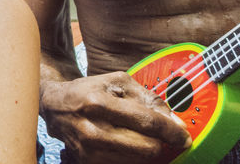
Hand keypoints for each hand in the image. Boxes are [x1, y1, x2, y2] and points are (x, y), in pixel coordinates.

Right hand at [41, 72, 191, 163]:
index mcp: (98, 102)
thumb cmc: (89, 91)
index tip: (184, 136)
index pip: (146, 122)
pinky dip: (132, 156)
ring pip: (139, 160)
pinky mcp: (87, 162)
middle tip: (158, 134)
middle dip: (159, 142)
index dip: (171, 131)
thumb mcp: (117, 82)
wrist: (55, 107)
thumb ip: (149, 99)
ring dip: (146, 149)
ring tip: (137, 135)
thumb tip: (176, 123)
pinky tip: (125, 143)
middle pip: (147, 148)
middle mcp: (92, 129)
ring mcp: (89, 150)